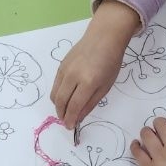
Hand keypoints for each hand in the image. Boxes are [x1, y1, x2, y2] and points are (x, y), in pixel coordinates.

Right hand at [50, 0, 139, 130]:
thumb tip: (78, 117)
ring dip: (58, 106)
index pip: (74, 106)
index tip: (70, 127)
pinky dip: (57, 94)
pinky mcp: (60, 65)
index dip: (70, 119)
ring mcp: (64, 70)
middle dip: (62, 115)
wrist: (103, 37)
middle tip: (66, 121)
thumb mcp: (106, 86)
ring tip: (64, 111)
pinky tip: (65, 97)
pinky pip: (55, 85)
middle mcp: (73, 76)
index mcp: (88, 82)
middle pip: (61, 101)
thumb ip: (90, 103)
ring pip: (54, 94)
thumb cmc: (110, 62)